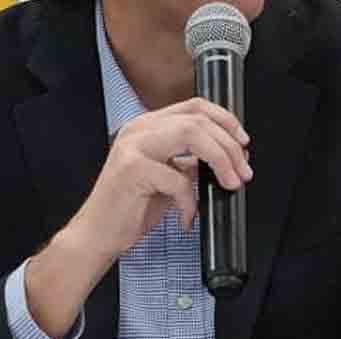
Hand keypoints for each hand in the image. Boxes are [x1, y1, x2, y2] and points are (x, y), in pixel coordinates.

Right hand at [72, 96, 253, 257]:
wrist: (97, 235)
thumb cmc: (130, 209)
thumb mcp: (166, 177)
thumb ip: (189, 161)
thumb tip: (226, 157)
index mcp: (147, 126)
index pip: (194, 106)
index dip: (225, 120)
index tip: (242, 143)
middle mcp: (139, 129)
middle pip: (198, 119)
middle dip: (229, 146)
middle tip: (243, 171)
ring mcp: (134, 146)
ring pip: (192, 134)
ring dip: (220, 161)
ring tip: (230, 183)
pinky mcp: (132, 170)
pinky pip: (178, 179)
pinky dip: (191, 202)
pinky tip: (187, 216)